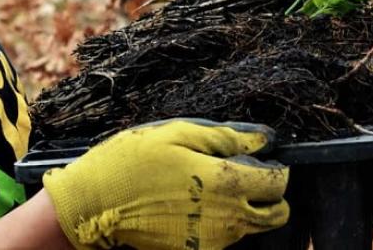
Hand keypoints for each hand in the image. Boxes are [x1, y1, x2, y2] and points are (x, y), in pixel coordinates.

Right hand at [42, 119, 288, 249]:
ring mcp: (212, 241)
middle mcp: (226, 218)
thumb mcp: (175, 134)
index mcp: (223, 183)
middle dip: (269, 195)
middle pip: (275, 214)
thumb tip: (262, 141)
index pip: (277, 183)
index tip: (259, 159)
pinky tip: (193, 204)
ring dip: (243, 208)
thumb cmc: (131, 161)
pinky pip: (224, 239)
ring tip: (208, 186)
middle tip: (243, 176)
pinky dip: (220, 223)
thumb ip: (223, 138)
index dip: (275, 169)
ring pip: (251, 227)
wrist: (95, 204)